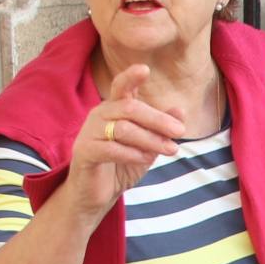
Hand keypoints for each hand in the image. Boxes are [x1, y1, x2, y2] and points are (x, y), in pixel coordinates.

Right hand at [68, 65, 186, 220]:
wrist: (99, 194)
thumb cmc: (123, 165)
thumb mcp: (148, 146)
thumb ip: (161, 129)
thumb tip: (180, 110)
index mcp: (114, 109)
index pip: (121, 87)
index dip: (131, 77)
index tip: (145, 69)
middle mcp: (99, 115)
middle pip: (129, 108)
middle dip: (158, 119)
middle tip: (180, 131)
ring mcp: (88, 132)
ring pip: (123, 128)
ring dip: (151, 139)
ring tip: (171, 150)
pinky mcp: (84, 152)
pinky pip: (110, 148)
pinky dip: (132, 153)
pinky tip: (146, 159)